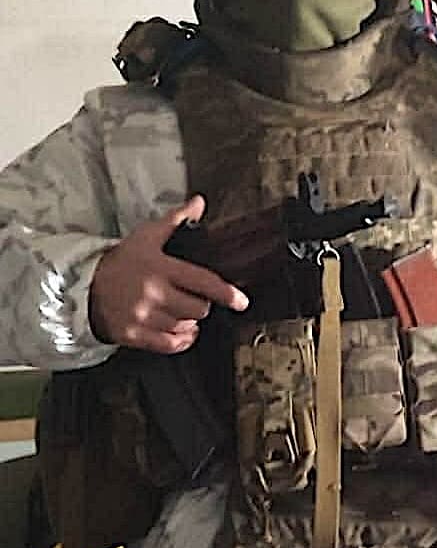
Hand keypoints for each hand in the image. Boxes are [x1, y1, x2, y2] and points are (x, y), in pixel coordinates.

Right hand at [88, 195, 248, 353]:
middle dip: (202, 305)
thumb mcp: (147, 236)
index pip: (203, 282)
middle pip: (199, 309)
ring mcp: (142, 317)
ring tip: (181, 310)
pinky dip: (181, 340)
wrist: (83, 285)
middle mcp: (152, 293)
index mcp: (159, 267)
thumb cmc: (121, 261)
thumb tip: (199, 203)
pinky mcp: (133, 335)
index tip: (241, 301)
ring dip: (190, 321)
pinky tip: (182, 331)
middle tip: (194, 298)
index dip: (226, 294)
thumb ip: (175, 220)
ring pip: (186, 327)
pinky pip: (170, 345)